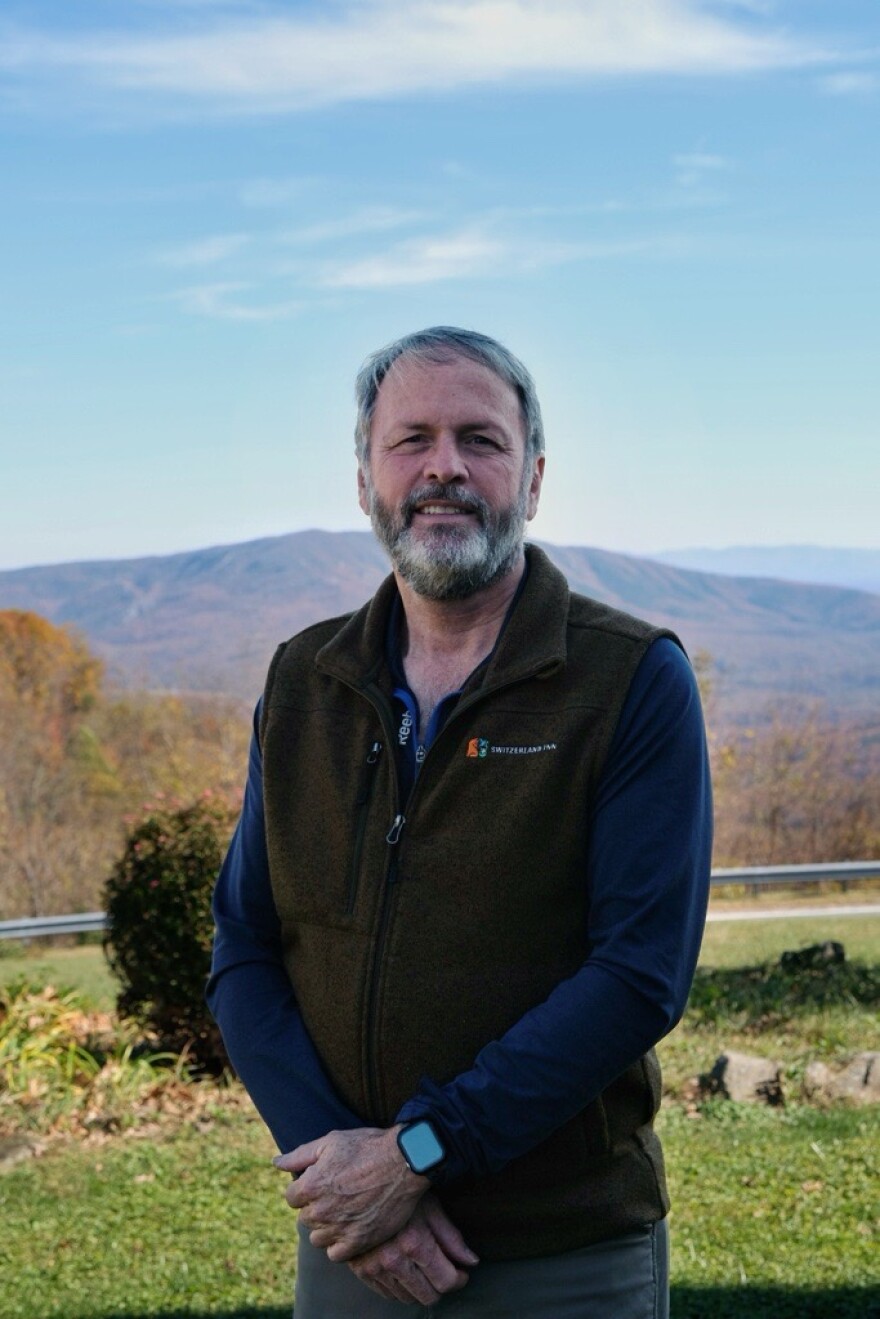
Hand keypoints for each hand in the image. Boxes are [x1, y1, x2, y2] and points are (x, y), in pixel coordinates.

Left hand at [274, 1126, 426, 1260]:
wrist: (405, 1162)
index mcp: (310, 1186)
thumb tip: (276, 1163)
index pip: (292, 1198)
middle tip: (338, 1194)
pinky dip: (339, 1244)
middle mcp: (321, 1211)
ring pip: (317, 1238)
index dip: (306, 1187)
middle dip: (316, 1206)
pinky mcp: (358, 1242)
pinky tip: (350, 1228)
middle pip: (305, 1218)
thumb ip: (299, 1156)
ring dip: (326, 1227)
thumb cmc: (367, 1147)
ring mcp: (339, 1229)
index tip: (322, 1181)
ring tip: (345, 1211)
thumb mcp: (330, 1142)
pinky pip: (335, 1254)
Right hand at [348, 1192, 478, 1305]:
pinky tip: (405, 1267)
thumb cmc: (400, 1191)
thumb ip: (452, 1238)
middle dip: (440, 1285)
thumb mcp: (431, 1208)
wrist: (361, 1184)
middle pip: (427, 1295)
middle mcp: (393, 1259)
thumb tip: (471, 1262)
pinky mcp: (361, 1271)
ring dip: (420, 1287)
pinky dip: (400, 1286)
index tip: (461, 1273)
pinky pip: (388, 1294)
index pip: (445, 1281)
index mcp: (414, 1243)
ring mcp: (374, 1267)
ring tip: (422, 1266)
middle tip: (444, 1270)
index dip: (458, 1279)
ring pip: (408, 1298)